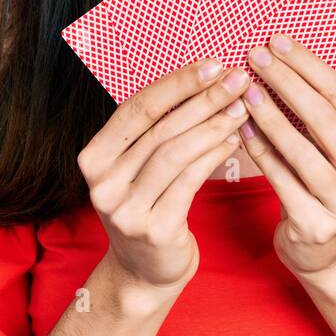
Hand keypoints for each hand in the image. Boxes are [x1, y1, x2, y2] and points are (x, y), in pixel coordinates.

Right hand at [77, 59, 251, 291]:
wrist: (143, 271)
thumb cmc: (147, 203)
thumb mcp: (136, 166)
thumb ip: (156, 128)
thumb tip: (206, 77)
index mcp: (94, 157)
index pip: (137, 108)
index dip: (177, 83)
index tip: (213, 64)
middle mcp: (102, 182)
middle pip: (160, 129)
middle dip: (203, 99)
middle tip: (238, 79)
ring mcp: (125, 209)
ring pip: (175, 154)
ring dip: (213, 126)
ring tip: (241, 108)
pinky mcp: (154, 229)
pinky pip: (190, 182)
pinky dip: (215, 156)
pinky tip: (235, 140)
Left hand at [236, 35, 335, 276]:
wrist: (322, 252)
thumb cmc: (318, 188)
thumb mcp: (329, 151)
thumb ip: (316, 114)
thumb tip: (279, 57)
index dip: (308, 65)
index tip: (278, 41)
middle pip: (324, 119)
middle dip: (287, 82)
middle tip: (256, 56)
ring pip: (303, 151)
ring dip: (270, 116)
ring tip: (245, 90)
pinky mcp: (317, 225)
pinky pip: (283, 181)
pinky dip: (260, 153)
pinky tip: (241, 130)